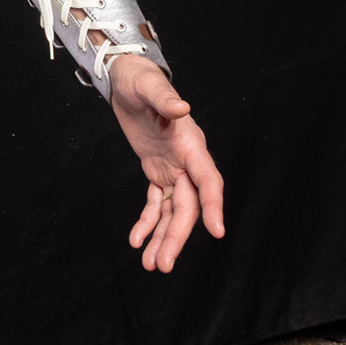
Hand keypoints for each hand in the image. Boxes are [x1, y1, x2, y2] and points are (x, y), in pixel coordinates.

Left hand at [109, 56, 225, 271]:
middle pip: (189, 206)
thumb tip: (182, 108)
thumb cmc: (140, 79)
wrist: (128, 78)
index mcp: (191, 144)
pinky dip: (148, 222)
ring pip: (174, 211)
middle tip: (162, 265)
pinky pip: (157, 203)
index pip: (208, 180)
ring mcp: (173, 168)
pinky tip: (137, 241)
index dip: (213, 205)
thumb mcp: (148, 85)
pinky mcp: (158, 171)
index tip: (217, 231)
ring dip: (164, 238)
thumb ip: (164, 98)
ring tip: (151, 265)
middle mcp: (187, 161)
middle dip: (177, 236)